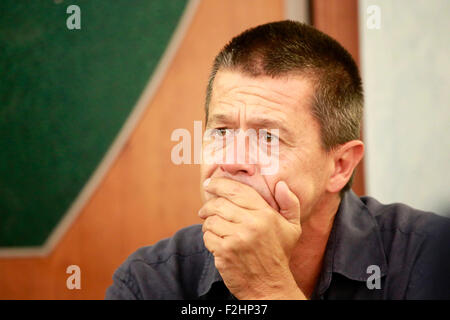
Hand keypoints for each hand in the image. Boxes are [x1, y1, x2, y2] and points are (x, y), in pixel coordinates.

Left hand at [198, 177, 304, 298]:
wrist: (270, 287)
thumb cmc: (279, 254)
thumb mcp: (292, 228)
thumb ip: (290, 203)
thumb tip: (281, 184)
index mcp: (265, 214)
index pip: (237, 190)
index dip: (219, 184)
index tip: (209, 183)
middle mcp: (251, 224)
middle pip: (219, 204)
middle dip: (208, 205)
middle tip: (204, 209)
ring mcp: (237, 238)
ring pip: (211, 220)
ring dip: (207, 223)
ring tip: (212, 227)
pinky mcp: (225, 252)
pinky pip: (207, 236)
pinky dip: (208, 237)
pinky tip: (216, 241)